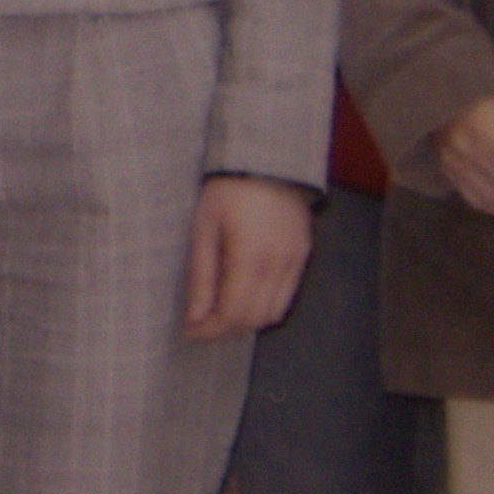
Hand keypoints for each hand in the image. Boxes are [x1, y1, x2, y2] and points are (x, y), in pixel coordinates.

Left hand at [183, 175, 314, 339]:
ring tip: (220, 310)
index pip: (233, 313)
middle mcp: (279, 264)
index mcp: (251, 257)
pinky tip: (244, 294)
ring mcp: (296, 261)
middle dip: (226, 328)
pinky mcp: (303, 255)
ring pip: (274, 313)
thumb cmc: (227, 192)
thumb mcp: (203, 229)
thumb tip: (194, 318)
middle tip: (201, 323)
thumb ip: (201, 277)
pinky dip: (265, 305)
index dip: (210, 330)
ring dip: (246, 320)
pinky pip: (286, 295)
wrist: (266, 160)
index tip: (189, 332)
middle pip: (255, 319)